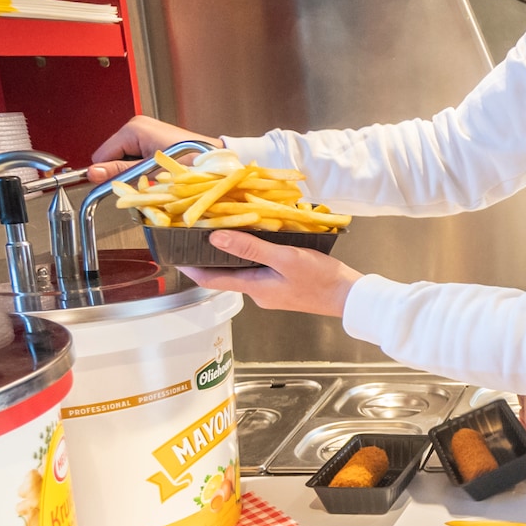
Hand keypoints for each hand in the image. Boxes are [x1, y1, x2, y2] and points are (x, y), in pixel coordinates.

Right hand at [88, 115, 216, 182]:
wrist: (213, 160)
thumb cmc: (189, 162)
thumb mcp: (148, 171)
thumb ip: (119, 171)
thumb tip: (93, 173)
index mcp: (133, 129)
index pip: (101, 155)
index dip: (107, 173)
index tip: (119, 184)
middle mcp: (137, 126)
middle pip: (111, 155)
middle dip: (121, 171)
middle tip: (141, 179)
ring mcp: (145, 130)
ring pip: (123, 158)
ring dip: (132, 171)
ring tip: (151, 175)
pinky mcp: (152, 137)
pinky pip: (135, 156)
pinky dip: (141, 167)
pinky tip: (154, 170)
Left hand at [180, 231, 363, 316]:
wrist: (350, 297)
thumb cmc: (320, 278)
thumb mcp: (284, 258)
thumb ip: (250, 247)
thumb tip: (215, 238)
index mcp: (254, 287)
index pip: (211, 279)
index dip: (190, 268)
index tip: (174, 253)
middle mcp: (258, 292)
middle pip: (226, 273)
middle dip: (212, 255)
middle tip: (199, 231)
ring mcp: (271, 290)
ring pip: (244, 269)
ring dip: (233, 252)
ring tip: (225, 229)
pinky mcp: (284, 285)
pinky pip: (260, 268)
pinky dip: (253, 254)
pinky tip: (259, 239)